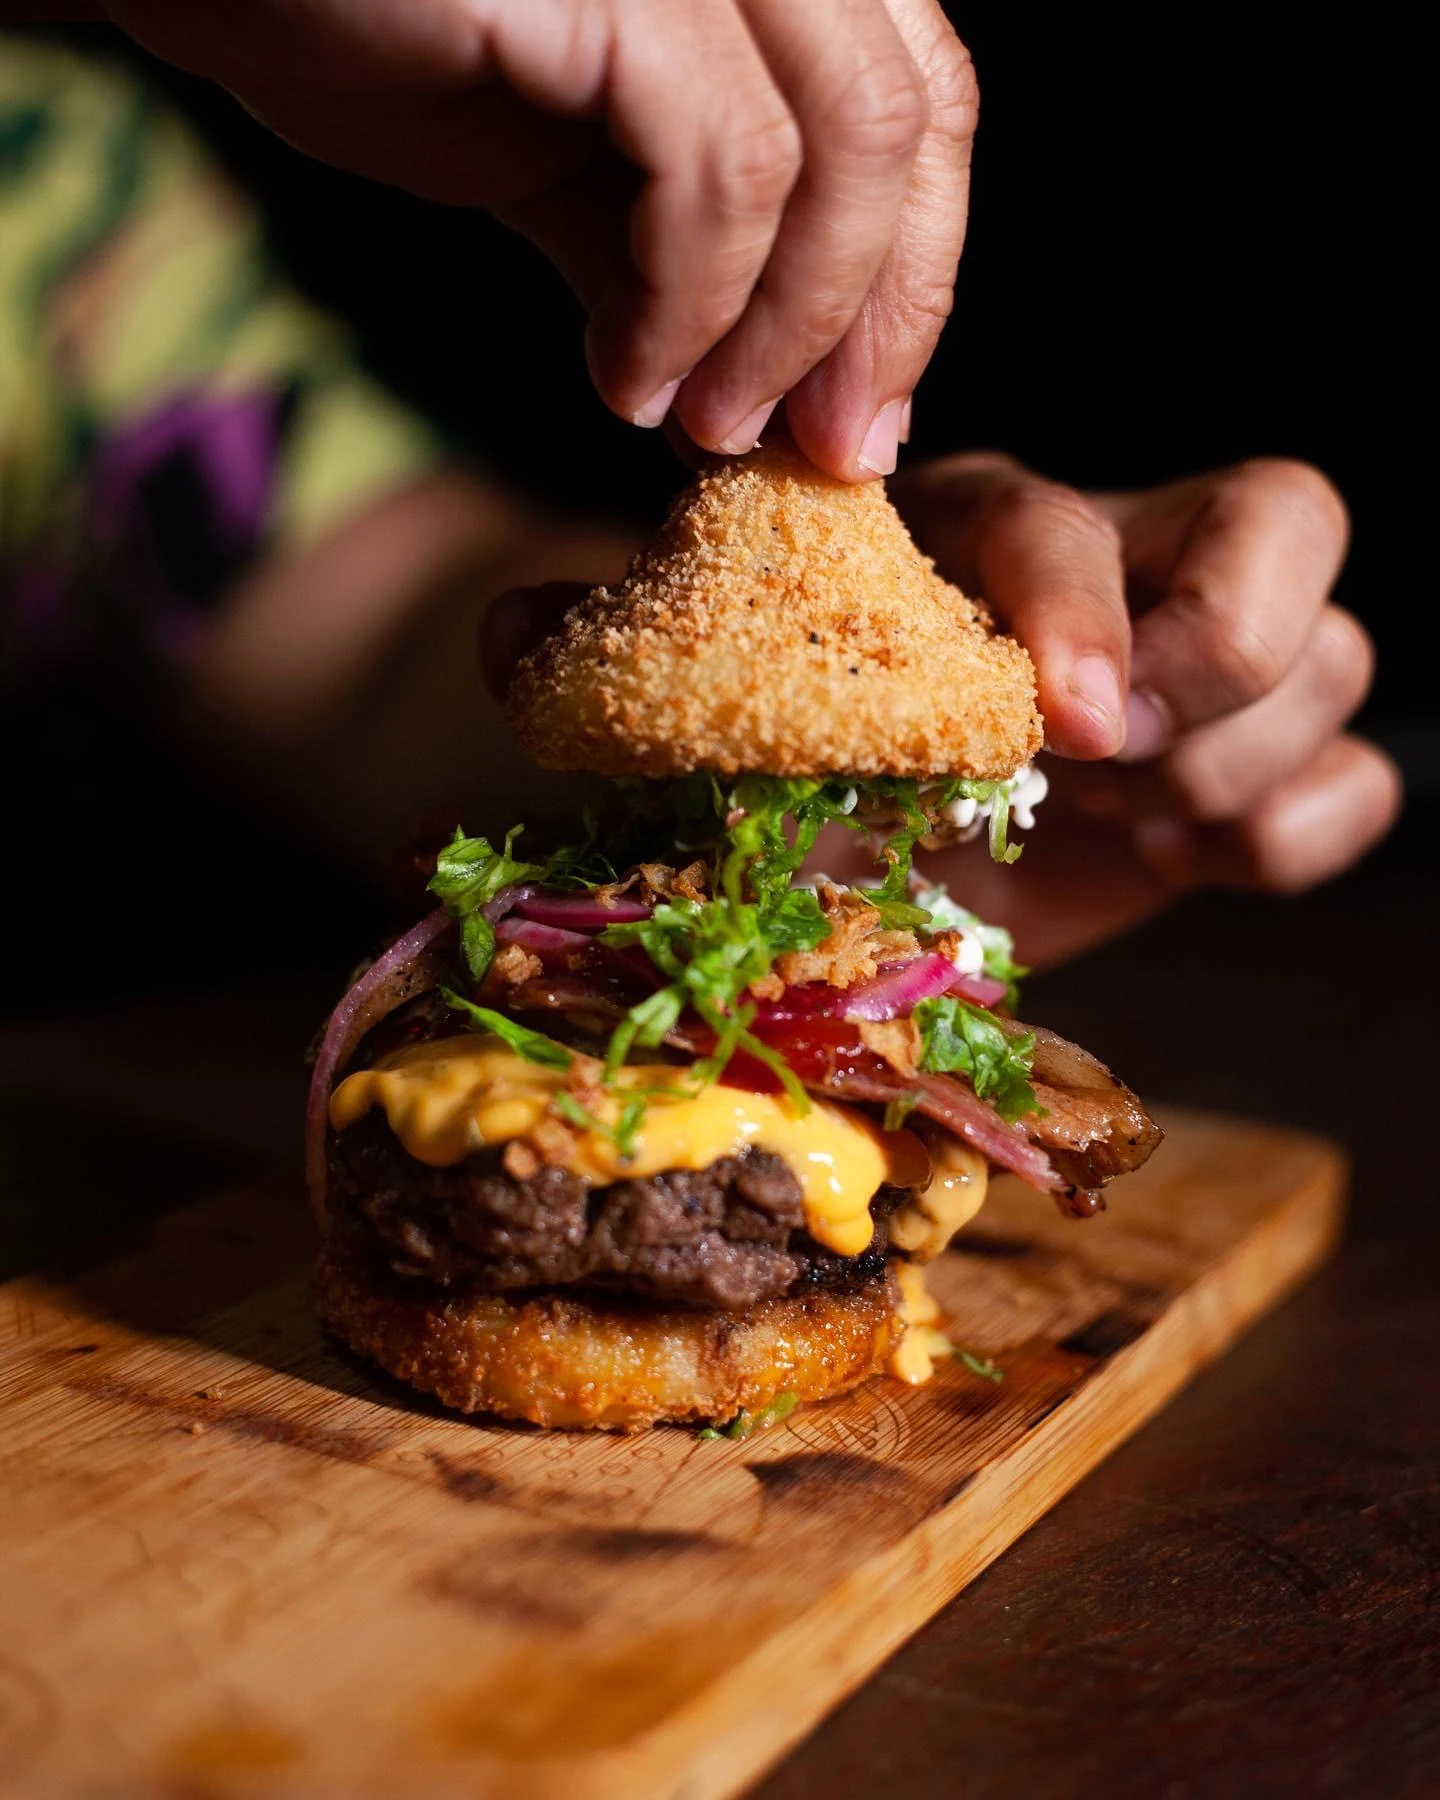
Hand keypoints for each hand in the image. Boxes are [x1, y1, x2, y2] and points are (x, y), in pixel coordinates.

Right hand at [104, 0, 975, 480]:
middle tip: (823, 457)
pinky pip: (719, 169)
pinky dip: (692, 305)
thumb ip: (681, 258)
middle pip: (910, 124)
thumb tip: (754, 403)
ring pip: (845, 146)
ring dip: (786, 329)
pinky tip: (622, 381)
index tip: (858, 423)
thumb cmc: (382, 34)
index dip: (915, 273)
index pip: (921, 103)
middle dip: (881, 320)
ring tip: (706, 428)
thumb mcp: (569, 166)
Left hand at [877, 453, 1400, 964]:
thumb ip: (858, 688)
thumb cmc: (830, 789)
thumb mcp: (813, 718)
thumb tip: (968, 719)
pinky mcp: (1261, 775)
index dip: (1076, 620)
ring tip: (1097, 814)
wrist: (880, 883)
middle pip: (1292, 515)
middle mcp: (1134, 566)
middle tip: (1099, 762)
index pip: (1069, 526)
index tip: (1059, 732)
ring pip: (1336, 661)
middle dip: (1209, 662)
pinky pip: (1359, 783)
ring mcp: (1214, 670)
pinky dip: (1277, 840)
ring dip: (1213, 770)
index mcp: (999, 529)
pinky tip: (1166, 858)